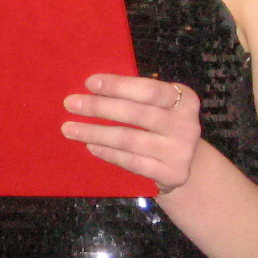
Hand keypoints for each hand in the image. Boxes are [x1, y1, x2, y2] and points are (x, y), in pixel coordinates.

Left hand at [62, 74, 200, 192]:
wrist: (184, 165)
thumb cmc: (161, 126)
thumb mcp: (158, 107)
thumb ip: (134, 96)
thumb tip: (91, 88)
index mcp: (185, 99)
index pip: (148, 89)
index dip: (118, 85)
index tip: (89, 83)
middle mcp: (187, 124)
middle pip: (136, 114)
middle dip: (99, 107)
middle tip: (70, 104)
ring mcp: (181, 151)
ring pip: (129, 139)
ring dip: (95, 132)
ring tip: (70, 129)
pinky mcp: (172, 174)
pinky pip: (132, 162)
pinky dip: (108, 153)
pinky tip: (90, 146)